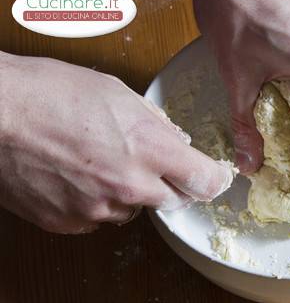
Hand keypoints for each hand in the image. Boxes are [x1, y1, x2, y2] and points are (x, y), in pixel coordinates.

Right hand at [0, 52, 233, 233]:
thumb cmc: (50, 93)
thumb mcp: (118, 94)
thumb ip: (154, 124)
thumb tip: (174, 141)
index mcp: (148, 149)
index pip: (203, 179)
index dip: (213, 179)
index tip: (213, 178)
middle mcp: (129, 185)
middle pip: (173, 200)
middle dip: (168, 184)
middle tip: (147, 162)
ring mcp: (98, 208)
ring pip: (133, 209)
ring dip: (128, 192)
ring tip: (99, 161)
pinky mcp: (70, 222)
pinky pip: (98, 217)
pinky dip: (96, 201)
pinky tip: (77, 175)